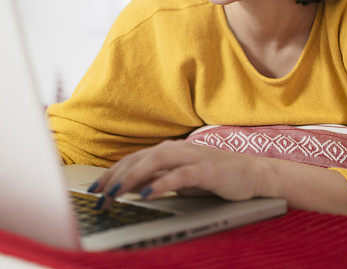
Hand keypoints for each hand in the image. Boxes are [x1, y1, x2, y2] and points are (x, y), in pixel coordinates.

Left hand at [87, 140, 268, 210]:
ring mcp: (192, 157)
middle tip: (98, 195)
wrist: (252, 174)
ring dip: (133, 177)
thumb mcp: (180, 179)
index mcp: (168, 150)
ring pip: (156, 162)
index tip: (93, 189)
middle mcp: (177, 149)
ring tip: (116, 192)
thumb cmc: (214, 177)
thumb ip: (158, 179)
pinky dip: (162, 183)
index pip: (133, 159)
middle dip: (116, 177)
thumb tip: (130, 188)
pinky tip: (148, 194)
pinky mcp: (207, 170)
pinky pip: (180, 175)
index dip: (111, 173)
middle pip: (139, 159)